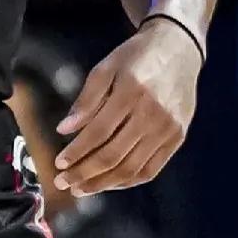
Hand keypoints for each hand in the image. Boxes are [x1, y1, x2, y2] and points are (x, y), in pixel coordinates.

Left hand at [52, 22, 200, 196]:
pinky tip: (108, 184)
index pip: (98, 133)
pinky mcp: (177, 137)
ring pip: (131, 168)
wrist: (179, 48)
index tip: (58, 163)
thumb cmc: (137, 57)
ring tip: (81, 189)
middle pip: (113, 155)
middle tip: (63, 182)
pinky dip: (127, 181)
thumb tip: (64, 130)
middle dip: (84, 173)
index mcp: (131, 92)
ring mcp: (168, 128)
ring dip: (103, 184)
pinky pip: (151, 169)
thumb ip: (85, 100)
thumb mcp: (105, 68)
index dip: (76, 152)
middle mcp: (153, 113)